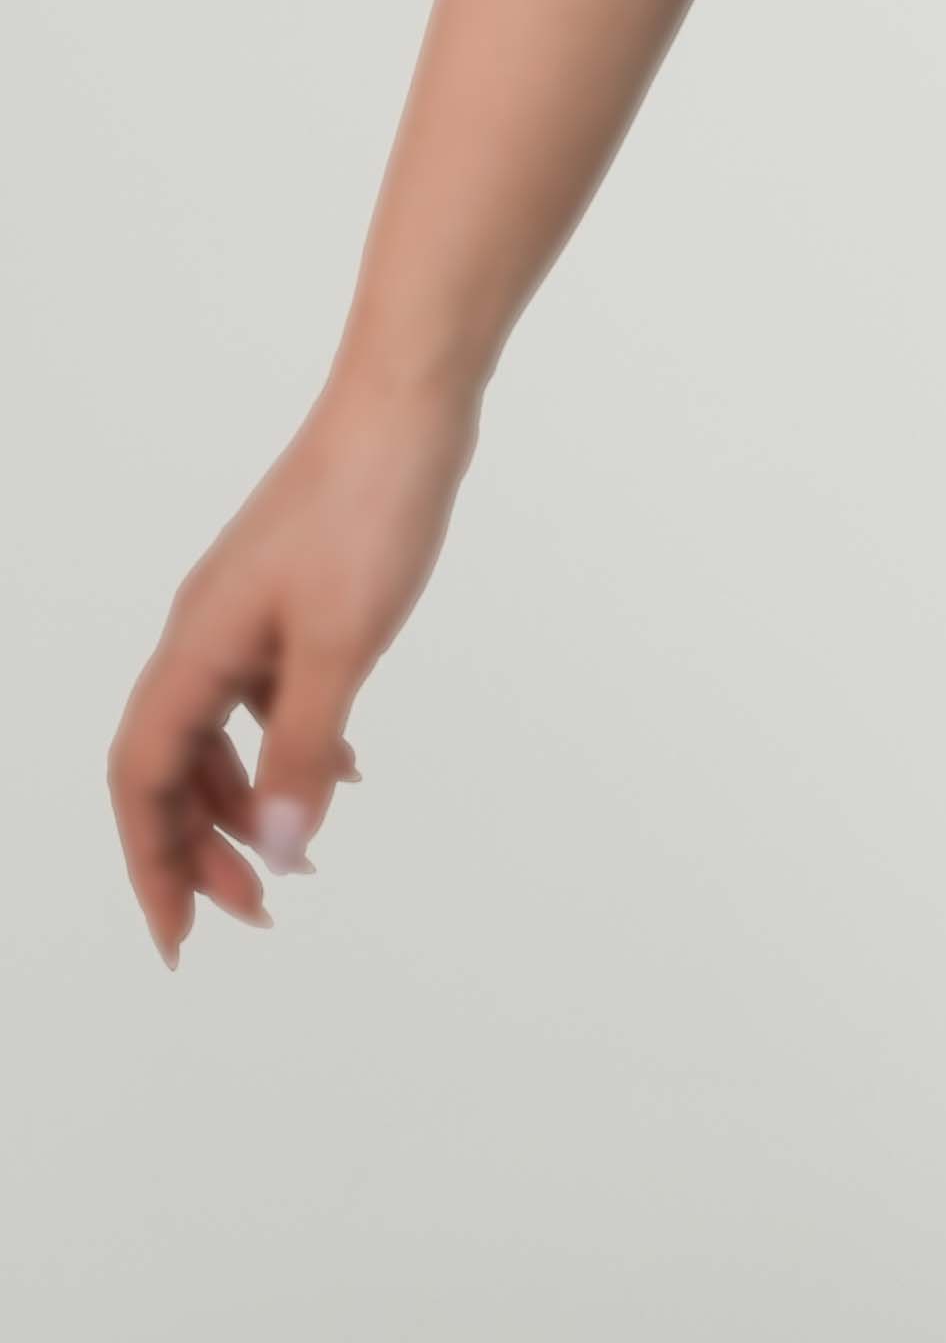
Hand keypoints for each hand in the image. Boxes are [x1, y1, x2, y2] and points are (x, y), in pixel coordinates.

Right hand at [108, 375, 479, 966]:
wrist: (407, 403)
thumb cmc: (370, 508)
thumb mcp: (343, 643)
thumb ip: (305, 748)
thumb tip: (282, 852)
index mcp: (196, 646)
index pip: (140, 778)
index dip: (151, 863)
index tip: (181, 939)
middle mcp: (204, 631)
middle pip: (171, 765)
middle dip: (201, 848)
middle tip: (258, 916)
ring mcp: (246, 610)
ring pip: (220, 732)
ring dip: (249, 800)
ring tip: (299, 859)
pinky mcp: (292, 594)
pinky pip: (268, 692)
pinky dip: (292, 743)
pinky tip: (344, 772)